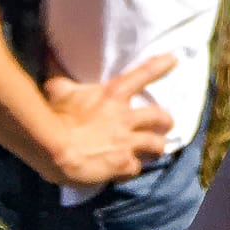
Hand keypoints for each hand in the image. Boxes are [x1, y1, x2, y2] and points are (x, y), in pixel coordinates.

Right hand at [41, 52, 176, 184]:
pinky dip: (133, 169)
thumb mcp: (59, 90)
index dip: (161, 65)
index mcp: (114, 93)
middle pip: (157, 116)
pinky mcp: (122, 164)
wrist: (54, 148)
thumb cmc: (57, 116)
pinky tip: (129, 171)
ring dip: (158, 147)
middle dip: (165, 120)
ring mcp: (127, 141)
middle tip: (168, 123)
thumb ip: (63, 84)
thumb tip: (54, 79)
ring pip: (155, 144)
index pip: (144, 74)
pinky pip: (135, 168)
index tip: (175, 59)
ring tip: (158, 150)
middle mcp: (126, 116)